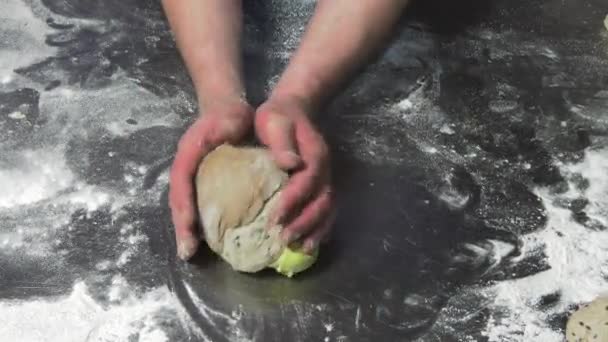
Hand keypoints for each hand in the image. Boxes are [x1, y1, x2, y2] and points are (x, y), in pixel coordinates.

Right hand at [170, 100, 253, 259]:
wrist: (223, 108)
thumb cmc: (224, 117)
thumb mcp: (232, 120)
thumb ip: (251, 139)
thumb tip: (290, 163)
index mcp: (186, 159)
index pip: (180, 188)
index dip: (184, 211)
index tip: (188, 233)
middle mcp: (186, 172)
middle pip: (179, 204)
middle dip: (182, 229)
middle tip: (186, 253)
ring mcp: (193, 179)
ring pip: (186, 207)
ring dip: (189, 230)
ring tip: (191, 252)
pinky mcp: (204, 184)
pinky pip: (199, 205)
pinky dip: (200, 222)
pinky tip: (209, 240)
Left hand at [255, 96, 334, 252]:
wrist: (294, 110)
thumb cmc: (279, 117)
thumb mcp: (275, 120)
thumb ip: (282, 141)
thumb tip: (290, 164)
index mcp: (315, 155)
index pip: (307, 182)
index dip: (293, 201)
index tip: (274, 218)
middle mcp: (325, 170)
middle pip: (322, 201)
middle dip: (304, 222)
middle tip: (283, 238)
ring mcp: (326, 180)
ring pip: (328, 210)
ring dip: (314, 230)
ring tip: (298, 248)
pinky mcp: (321, 187)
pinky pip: (327, 211)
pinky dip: (320, 229)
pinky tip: (308, 244)